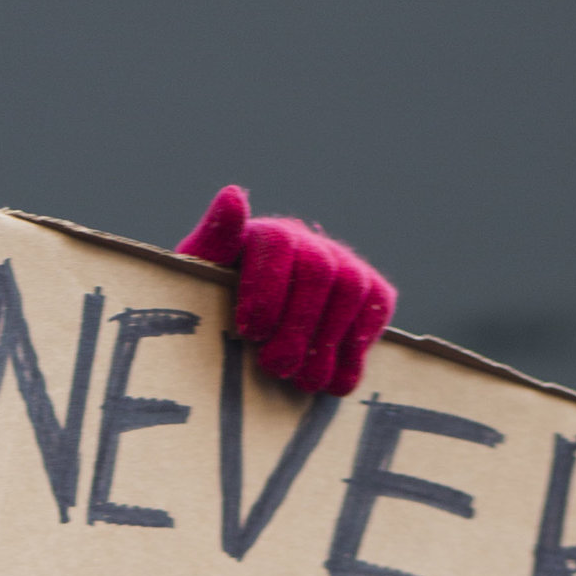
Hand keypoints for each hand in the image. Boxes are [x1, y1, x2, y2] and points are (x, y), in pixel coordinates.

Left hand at [179, 185, 394, 394]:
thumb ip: (212, 243)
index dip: (268, 288)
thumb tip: (233, 195)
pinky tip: (331, 379)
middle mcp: (309, 244)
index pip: (278, 243)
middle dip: (298, 325)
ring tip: (302, 381)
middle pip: (319, 270)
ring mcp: (343, 266)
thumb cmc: (215, 314)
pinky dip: (358, 348)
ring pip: (352, 288)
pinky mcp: (369, 294)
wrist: (246, 348)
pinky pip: (377, 307)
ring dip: (328, 341)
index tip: (250, 331)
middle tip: (274, 367)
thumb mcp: (198, 283)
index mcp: (264, 237)